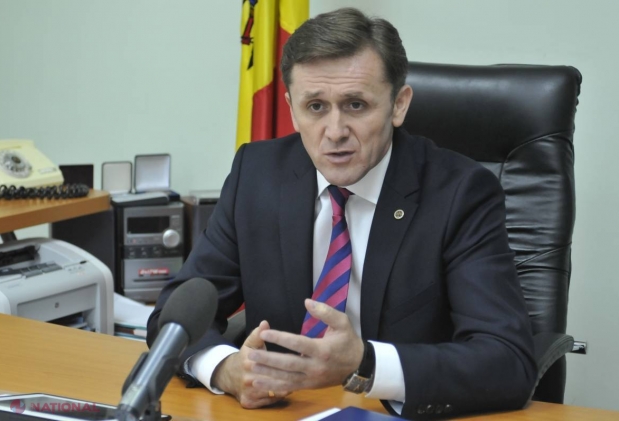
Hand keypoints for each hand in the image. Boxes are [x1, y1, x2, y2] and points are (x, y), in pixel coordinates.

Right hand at [212, 320, 290, 407]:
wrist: (228, 375)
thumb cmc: (244, 357)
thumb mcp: (250, 343)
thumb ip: (258, 334)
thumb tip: (265, 323)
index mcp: (250, 363)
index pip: (274, 365)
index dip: (287, 362)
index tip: (298, 359)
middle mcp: (248, 380)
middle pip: (276, 380)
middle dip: (290, 377)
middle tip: (301, 371)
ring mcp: (248, 393)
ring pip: (274, 393)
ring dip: (286, 388)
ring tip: (296, 380)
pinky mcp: (248, 403)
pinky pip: (269, 402)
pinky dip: (277, 397)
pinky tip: (285, 389)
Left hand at [247, 299, 364, 392]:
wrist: (358, 366)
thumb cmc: (348, 341)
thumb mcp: (342, 322)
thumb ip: (325, 311)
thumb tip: (307, 301)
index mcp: (322, 350)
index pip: (298, 344)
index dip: (280, 338)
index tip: (265, 333)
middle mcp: (316, 366)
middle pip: (288, 364)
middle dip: (268, 359)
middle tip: (250, 354)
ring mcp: (312, 378)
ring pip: (286, 378)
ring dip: (267, 373)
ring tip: (250, 367)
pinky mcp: (309, 385)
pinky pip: (289, 387)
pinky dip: (272, 386)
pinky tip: (259, 382)